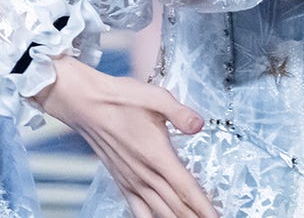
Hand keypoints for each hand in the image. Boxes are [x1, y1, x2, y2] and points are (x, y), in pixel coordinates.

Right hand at [36, 57, 216, 217]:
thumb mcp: (156, 97)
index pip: (187, 189)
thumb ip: (180, 113)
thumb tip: (199, 124)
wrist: (86, 104)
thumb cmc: (120, 99)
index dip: (204, 207)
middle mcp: (145, 174)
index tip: (217, 217)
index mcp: (157, 155)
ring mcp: (132, 181)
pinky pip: (137, 210)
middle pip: (176, 207)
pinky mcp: (121, 181)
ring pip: (159, 212)